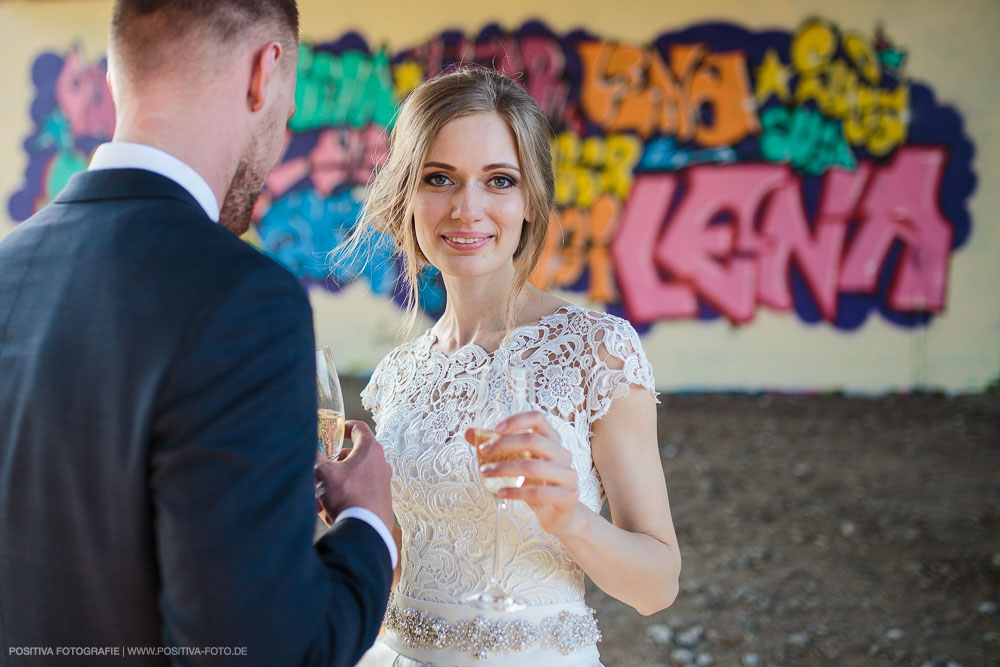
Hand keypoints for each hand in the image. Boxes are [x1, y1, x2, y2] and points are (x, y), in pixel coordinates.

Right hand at [314, 421, 393, 529]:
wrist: (365, 532)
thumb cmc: (347, 498)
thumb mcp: (323, 473)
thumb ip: (313, 456)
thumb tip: (306, 447)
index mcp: (370, 450)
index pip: (359, 428)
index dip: (344, 426)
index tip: (335, 429)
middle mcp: (381, 464)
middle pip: (355, 455)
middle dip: (335, 461)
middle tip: (323, 467)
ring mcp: (383, 482)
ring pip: (354, 476)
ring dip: (336, 483)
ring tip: (319, 497)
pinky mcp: (382, 500)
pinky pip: (359, 493)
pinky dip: (344, 497)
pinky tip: (329, 511)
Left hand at [464, 411, 581, 536]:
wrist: (560, 515)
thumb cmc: (537, 484)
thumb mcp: (518, 462)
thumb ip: (497, 447)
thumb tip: (468, 432)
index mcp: (553, 440)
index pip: (538, 418)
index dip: (516, 420)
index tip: (495, 429)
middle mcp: (563, 454)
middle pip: (534, 440)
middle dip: (504, 445)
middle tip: (483, 452)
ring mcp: (568, 476)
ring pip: (533, 467)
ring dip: (504, 469)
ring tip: (485, 474)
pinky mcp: (568, 497)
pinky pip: (537, 492)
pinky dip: (515, 492)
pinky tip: (501, 493)